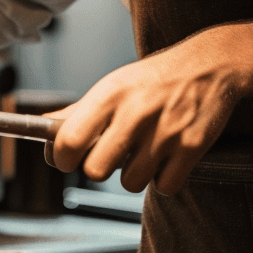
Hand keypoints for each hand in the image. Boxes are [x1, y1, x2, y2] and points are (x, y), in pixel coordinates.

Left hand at [45, 28, 243, 195]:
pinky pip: (164, 187)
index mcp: (110, 94)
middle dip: (100, 167)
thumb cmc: (154, 78)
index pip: (68, 141)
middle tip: (112, 153)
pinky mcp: (192, 148)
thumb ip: (78, 111)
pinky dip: (164, 178)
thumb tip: (43, 126)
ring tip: (144, 149)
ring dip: (135, 173)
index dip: (62, 158)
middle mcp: (135, 112)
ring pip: (130, 183)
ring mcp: (165, 132)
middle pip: (95, 170)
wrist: (210, 65)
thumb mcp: (114, 85)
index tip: (66, 159)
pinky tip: (167, 155)